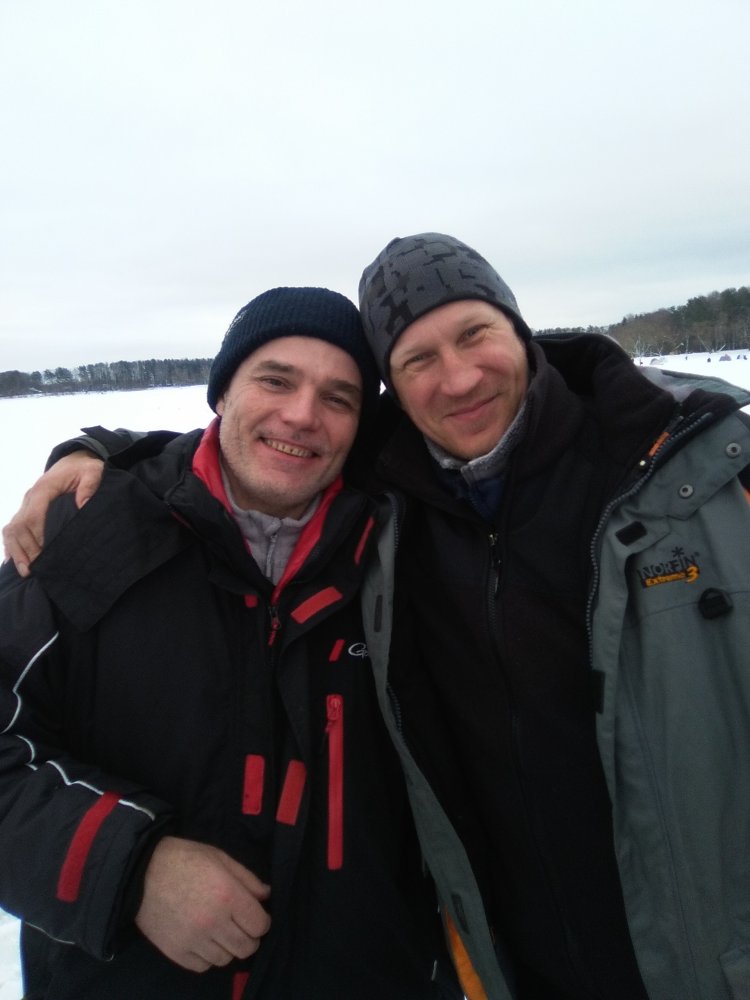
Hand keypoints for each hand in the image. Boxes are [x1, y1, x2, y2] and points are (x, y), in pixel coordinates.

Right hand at [2, 452, 104, 576]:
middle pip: (19, 525)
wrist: (74, 462)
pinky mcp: (27, 510)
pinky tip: (13, 561)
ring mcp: (26, 504)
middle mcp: (30, 496)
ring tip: (25, 570)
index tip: (43, 553)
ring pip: (12, 529)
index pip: (34, 514)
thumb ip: (89, 485)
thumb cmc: (85, 469)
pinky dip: (11, 545)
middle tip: (34, 569)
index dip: (36, 535)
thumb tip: (82, 506)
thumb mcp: (93, 471)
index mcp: (44, 488)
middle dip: (25, 549)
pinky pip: (13, 529)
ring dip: (16, 550)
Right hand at [135, 837, 271, 972]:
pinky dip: (207, 956)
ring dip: (227, 947)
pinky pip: (203, 966)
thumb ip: (247, 878)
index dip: (262, 921)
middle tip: (240, 925)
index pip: (260, 925)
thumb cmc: (185, 859)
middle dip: (249, 937)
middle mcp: (213, 922)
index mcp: (227, 895)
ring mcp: (193, 940)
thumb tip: (266, 896)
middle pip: (247, 947)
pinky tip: (203, 940)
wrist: (141, 872)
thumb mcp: (220, 858)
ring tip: (219, 930)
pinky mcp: (176, 952)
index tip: (255, 915)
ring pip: (226, 959)